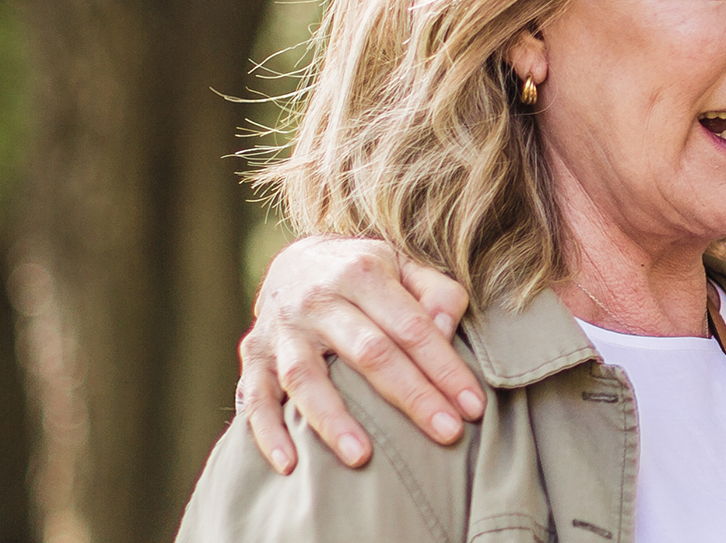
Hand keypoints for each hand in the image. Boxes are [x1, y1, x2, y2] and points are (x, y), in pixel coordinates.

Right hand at [232, 235, 482, 472]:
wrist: (294, 261)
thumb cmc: (365, 275)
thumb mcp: (403, 266)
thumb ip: (436, 293)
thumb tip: (446, 330)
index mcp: (362, 273)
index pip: (412, 327)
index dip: (445, 368)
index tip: (473, 407)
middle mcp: (318, 299)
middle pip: (369, 353)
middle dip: (412, 396)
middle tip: (447, 434)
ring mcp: (281, 329)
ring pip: (306, 378)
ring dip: (333, 420)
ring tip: (362, 458)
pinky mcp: (252, 355)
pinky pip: (254, 396)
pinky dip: (267, 431)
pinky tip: (289, 465)